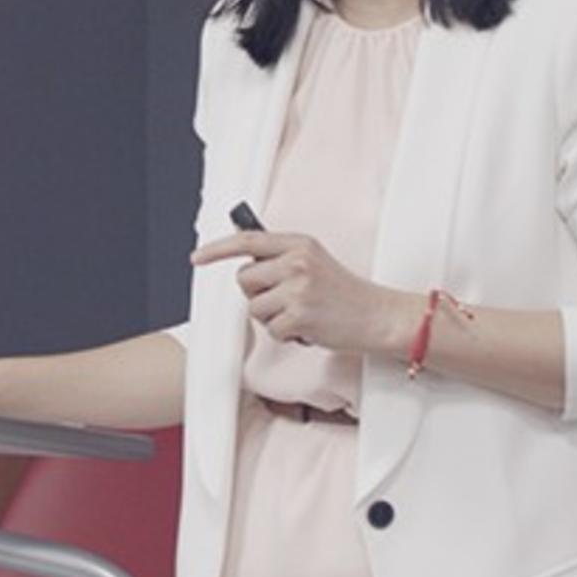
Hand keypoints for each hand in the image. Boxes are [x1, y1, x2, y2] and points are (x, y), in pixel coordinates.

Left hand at [190, 231, 420, 356]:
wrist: (378, 315)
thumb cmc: (343, 292)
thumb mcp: (313, 261)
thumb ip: (280, 258)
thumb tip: (243, 260)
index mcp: (299, 243)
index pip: (248, 241)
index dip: (217, 249)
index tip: (197, 257)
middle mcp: (297, 261)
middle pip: (243, 280)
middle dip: (256, 295)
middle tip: (283, 300)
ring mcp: (298, 288)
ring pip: (254, 308)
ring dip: (272, 318)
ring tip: (300, 315)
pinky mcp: (301, 315)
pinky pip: (271, 330)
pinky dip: (286, 335)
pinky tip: (307, 328)